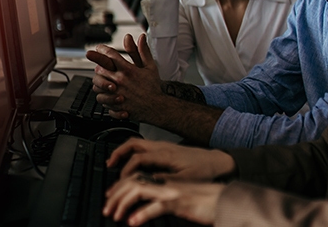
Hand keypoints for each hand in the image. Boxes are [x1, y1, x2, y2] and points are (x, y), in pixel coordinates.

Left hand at [86, 34, 167, 122]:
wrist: (157, 107)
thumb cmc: (153, 87)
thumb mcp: (150, 66)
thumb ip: (143, 51)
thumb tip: (142, 37)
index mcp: (128, 70)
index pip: (110, 55)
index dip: (102, 49)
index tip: (98, 48)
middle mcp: (120, 81)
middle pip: (99, 69)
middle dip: (99, 66)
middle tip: (102, 66)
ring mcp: (116, 94)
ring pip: (96, 86)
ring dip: (99, 82)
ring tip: (104, 81)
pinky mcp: (115, 105)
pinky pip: (101, 99)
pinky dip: (102, 96)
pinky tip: (108, 94)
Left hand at [103, 174, 224, 225]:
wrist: (227, 199)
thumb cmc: (207, 201)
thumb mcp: (181, 199)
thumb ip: (164, 199)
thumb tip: (147, 208)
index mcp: (165, 181)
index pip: (136, 178)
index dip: (119, 186)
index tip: (110, 198)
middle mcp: (166, 183)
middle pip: (133, 182)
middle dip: (115, 194)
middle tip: (107, 208)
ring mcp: (172, 191)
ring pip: (139, 190)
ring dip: (122, 202)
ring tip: (114, 215)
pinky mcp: (180, 202)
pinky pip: (157, 206)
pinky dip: (142, 213)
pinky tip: (133, 222)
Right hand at [107, 138, 235, 181]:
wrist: (219, 161)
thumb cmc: (205, 170)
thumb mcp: (185, 179)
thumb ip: (165, 181)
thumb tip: (147, 183)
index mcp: (166, 154)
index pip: (138, 158)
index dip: (127, 170)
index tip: (122, 182)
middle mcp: (163, 147)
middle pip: (133, 144)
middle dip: (118, 153)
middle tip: (109, 165)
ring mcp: (164, 146)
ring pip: (138, 143)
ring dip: (124, 151)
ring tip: (115, 162)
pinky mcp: (166, 148)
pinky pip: (144, 146)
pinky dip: (133, 152)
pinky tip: (133, 162)